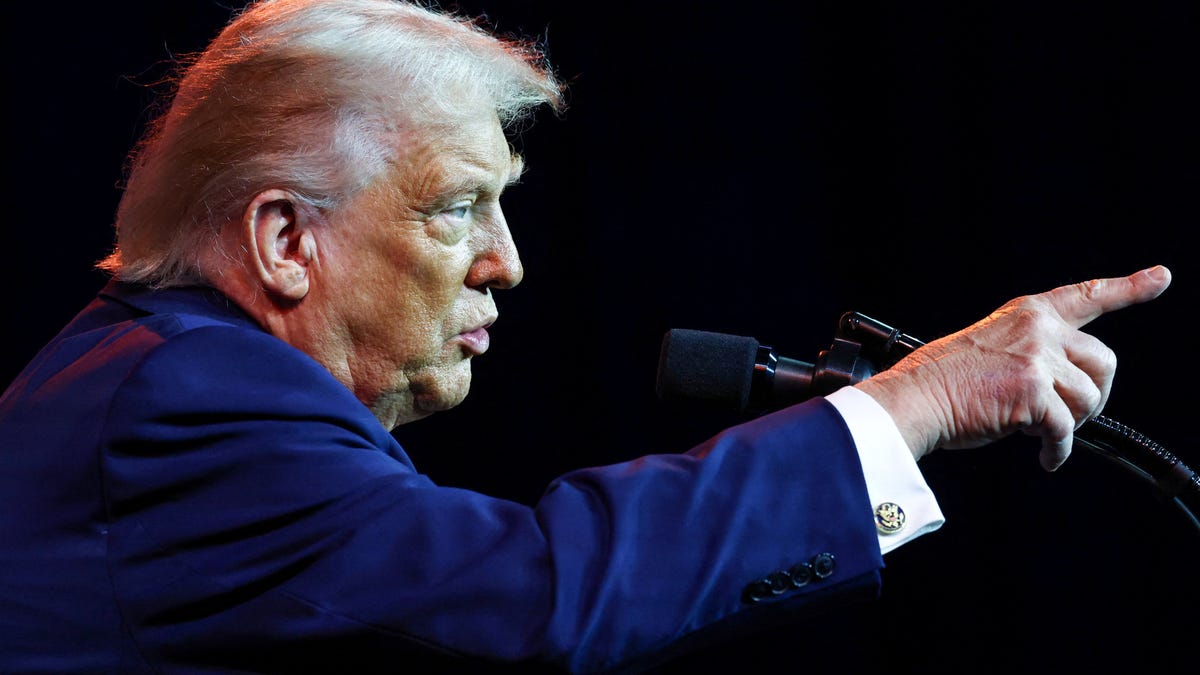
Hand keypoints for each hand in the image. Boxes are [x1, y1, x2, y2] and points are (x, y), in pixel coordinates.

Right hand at [855, 265, 1171, 470]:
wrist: (914, 398)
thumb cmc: (942, 380)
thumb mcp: (992, 346)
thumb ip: (1032, 351)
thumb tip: (1066, 386)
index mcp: (1027, 314)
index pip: (1087, 294)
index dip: (1130, 287)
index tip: (1159, 277)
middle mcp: (1038, 329)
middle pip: (1104, 361)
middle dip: (1096, 394)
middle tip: (1072, 415)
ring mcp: (1038, 359)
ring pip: (1089, 399)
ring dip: (1072, 425)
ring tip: (1043, 434)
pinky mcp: (1034, 393)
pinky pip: (1065, 431)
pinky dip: (1057, 451)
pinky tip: (1045, 457)